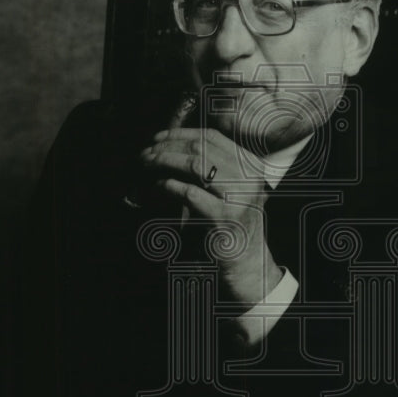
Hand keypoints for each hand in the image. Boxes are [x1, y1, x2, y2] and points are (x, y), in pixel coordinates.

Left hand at [141, 126, 281, 305]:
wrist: (247, 262)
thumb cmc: (232, 224)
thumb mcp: (232, 189)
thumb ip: (213, 167)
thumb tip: (172, 144)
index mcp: (251, 165)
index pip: (212, 137)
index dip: (181, 133)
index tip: (158, 136)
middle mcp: (249, 177)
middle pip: (201, 148)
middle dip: (168, 146)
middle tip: (146, 152)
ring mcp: (239, 197)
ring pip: (196, 164)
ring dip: (165, 161)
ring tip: (147, 164)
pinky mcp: (224, 217)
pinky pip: (190, 192)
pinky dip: (169, 186)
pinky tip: (158, 186)